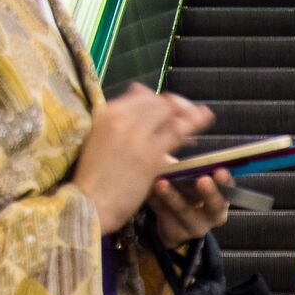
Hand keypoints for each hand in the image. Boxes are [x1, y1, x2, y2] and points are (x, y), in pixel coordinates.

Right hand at [74, 84, 213, 232]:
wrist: (90, 204)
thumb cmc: (93, 176)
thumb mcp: (99, 139)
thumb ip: (120, 118)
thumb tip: (139, 89)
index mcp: (107, 113)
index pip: (142, 95)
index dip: (159, 100)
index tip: (168, 108)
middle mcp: (122, 119)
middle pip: (159, 102)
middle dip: (177, 106)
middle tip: (188, 114)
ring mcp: (137, 136)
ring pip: (170, 114)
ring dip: (189, 113)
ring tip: (204, 115)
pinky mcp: (151, 156)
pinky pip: (176, 135)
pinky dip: (190, 130)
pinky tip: (197, 133)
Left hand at [151, 171, 230, 245]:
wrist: (171, 219)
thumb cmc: (185, 189)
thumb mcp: (191, 177)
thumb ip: (192, 166)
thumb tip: (179, 143)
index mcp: (222, 196)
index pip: (229, 188)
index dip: (225, 181)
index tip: (220, 171)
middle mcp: (213, 215)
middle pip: (214, 206)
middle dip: (209, 193)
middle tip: (203, 180)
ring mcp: (195, 227)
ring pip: (184, 211)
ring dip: (173, 197)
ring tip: (161, 183)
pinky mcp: (175, 234)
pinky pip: (164, 215)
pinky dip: (155, 201)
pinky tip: (147, 190)